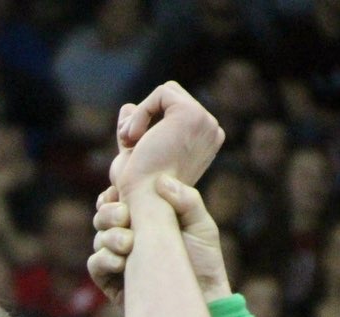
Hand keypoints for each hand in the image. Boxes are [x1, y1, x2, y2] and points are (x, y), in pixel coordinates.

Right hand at [87, 178, 232, 304]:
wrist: (204, 298)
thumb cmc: (205, 261)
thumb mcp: (202, 225)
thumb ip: (186, 200)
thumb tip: (160, 181)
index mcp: (145, 220)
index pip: (117, 201)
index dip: (112, 195)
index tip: (118, 192)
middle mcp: (129, 238)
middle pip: (102, 218)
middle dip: (108, 213)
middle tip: (124, 216)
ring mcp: (119, 260)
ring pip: (99, 239)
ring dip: (109, 237)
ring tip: (129, 243)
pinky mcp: (112, 283)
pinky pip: (95, 265)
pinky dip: (103, 259)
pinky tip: (120, 260)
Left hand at [108, 82, 224, 195]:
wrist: (144, 200)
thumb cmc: (137, 187)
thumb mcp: (134, 154)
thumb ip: (135, 129)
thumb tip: (127, 106)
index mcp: (205, 140)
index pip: (174, 111)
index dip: (148, 124)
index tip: (135, 150)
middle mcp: (212, 130)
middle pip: (171, 99)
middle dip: (143, 116)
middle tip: (129, 144)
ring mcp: (206, 121)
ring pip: (166, 93)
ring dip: (140, 115)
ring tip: (131, 142)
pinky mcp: (192, 114)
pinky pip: (162, 93)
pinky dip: (140, 112)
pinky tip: (135, 138)